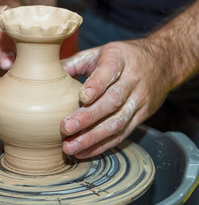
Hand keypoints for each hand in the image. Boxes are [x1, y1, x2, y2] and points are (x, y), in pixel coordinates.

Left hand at [60, 40, 170, 158]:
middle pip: (112, 102)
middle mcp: (132, 80)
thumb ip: (74, 63)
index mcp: (119, 59)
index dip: (96, 85)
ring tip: (71, 147)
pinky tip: (85, 151)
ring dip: (93, 137)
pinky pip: (122, 134)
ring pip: (118, 122)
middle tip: (65, 128)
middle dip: (88, 118)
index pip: (108, 72)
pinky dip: (103, 145)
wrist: (161, 62)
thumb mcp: (100, 52)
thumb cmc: (121, 57)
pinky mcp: (142, 116)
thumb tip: (43, 73)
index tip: (81, 97)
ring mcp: (139, 100)